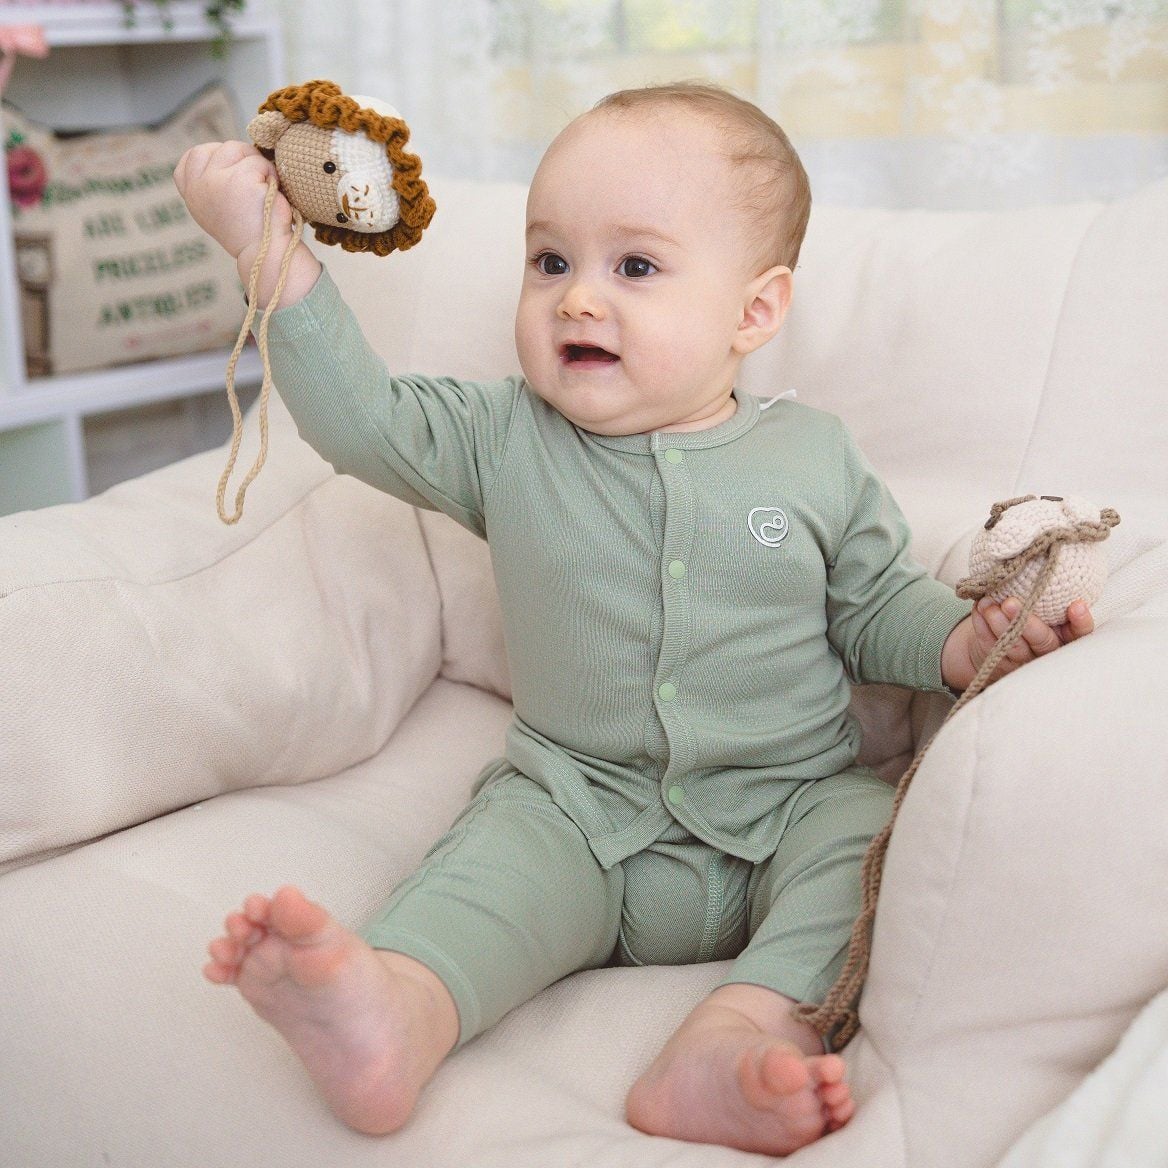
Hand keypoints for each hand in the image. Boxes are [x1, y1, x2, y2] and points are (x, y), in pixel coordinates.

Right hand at [174, 140, 285, 260]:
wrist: (266, 255)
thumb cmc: (250, 233)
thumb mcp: (218, 209)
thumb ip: (211, 185)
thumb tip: (222, 155)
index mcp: (193, 195)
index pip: (190, 159)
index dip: (212, 156)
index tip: (229, 170)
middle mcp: (199, 187)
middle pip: (216, 148)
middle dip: (239, 156)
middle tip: (254, 178)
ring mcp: (217, 181)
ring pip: (237, 149)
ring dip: (256, 164)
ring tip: (263, 189)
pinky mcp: (240, 179)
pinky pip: (258, 162)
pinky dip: (270, 174)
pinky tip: (271, 194)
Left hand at [942, 596, 1094, 692]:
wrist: (1001, 638)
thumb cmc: (1032, 615)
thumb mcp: (1046, 606)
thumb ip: (1048, 593)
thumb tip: (1041, 557)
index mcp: (1065, 636)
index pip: (1081, 633)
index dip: (1081, 621)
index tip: (1076, 605)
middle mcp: (1046, 650)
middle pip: (1042, 640)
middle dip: (1026, 622)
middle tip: (1010, 603)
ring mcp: (1022, 659)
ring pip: (1012, 644)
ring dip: (998, 622)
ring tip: (988, 603)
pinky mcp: (998, 661)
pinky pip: (990, 644)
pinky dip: (982, 624)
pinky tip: (979, 607)